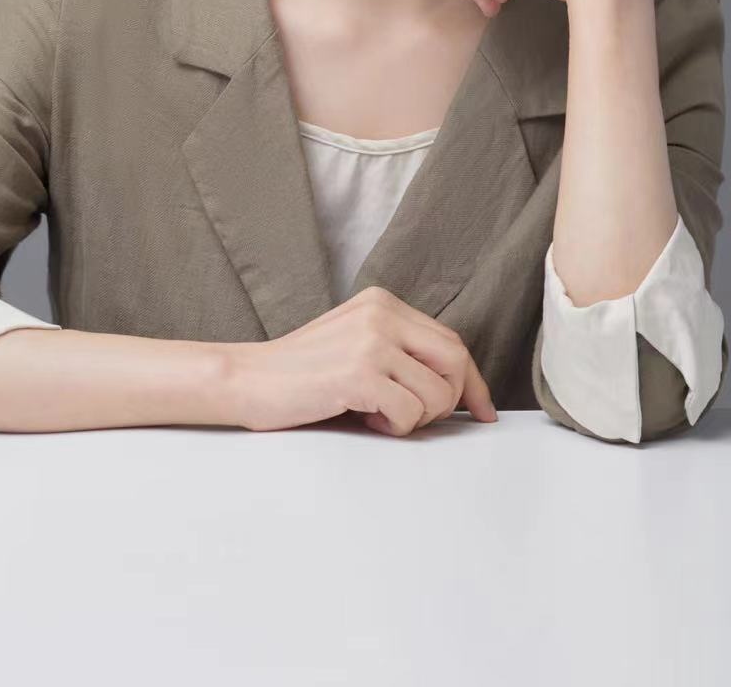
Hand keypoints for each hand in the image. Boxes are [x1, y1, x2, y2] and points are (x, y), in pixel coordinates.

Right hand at [227, 286, 498, 434]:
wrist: (249, 379)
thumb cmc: (302, 373)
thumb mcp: (356, 343)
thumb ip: (400, 352)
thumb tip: (458, 388)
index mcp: (383, 302)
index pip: (450, 340)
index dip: (472, 382)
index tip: (481, 412)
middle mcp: (382, 313)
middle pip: (455, 360)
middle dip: (451, 400)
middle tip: (418, 419)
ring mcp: (372, 341)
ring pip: (438, 393)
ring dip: (415, 418)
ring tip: (376, 413)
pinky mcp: (361, 373)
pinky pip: (410, 412)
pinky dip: (394, 427)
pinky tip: (364, 418)